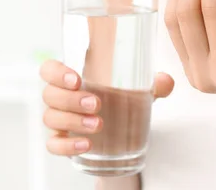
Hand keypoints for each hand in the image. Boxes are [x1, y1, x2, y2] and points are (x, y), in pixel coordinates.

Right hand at [40, 60, 173, 154]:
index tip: (76, 79)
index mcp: (72, 78)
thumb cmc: (120, 97)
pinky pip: (53, 145)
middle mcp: (60, 97)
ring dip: (73, 121)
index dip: (56, 73)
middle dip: (71, 99)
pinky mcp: (61, 141)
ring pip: (51, 119)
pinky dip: (67, 146)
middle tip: (96, 104)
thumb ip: (153, 83)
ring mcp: (58, 120)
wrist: (119, 127)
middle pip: (49, 94)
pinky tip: (86, 145)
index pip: (49, 69)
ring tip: (99, 124)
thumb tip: (166, 81)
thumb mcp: (137, 88)